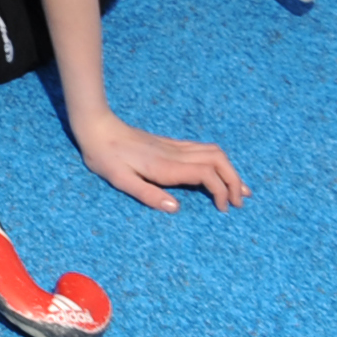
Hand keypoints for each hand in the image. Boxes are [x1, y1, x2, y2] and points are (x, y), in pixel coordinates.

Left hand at [72, 108, 248, 213]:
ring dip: (229, 170)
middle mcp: (174, 153)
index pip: (207, 173)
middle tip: (240, 202)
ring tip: (239, 190)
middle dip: (234, 180)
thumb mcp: (120, 180)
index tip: (224, 208)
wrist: (96, 128)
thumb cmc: (105, 157)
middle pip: (218, 159)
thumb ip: (148, 194)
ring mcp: (174, 146)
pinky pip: (202, 149)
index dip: (221, 190)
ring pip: (213, 152)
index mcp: (166, 166)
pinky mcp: (170, 144)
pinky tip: (219, 173)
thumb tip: (175, 208)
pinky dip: (218, 162)